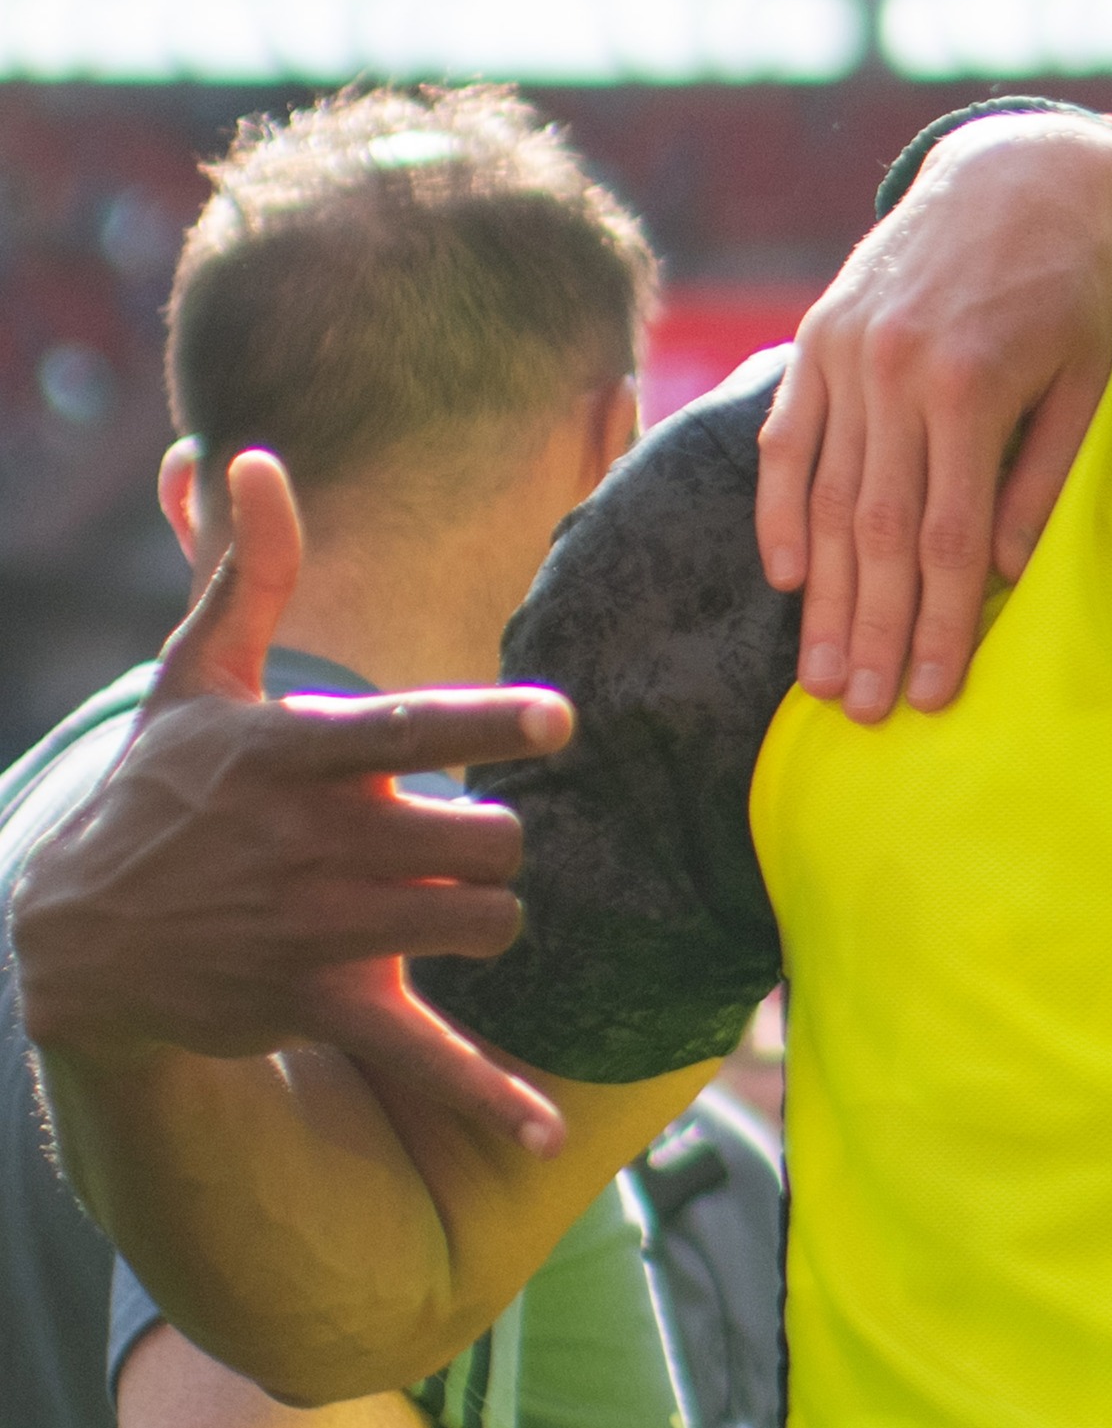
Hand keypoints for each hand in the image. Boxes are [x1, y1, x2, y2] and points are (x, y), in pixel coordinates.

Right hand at [9, 453, 574, 1153]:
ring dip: (499, 912)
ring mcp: (318, 932)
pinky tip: (540, 1130)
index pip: (411, 734)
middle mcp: (315, 847)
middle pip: (485, 842)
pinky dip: (483, 1098)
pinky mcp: (319, 1007)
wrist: (75, 940)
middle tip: (480, 837)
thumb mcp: (194, 674)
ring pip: (484, 922)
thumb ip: (252, 569)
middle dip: (507, 840)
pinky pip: (422, 1055)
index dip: (491, 725)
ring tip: (464, 899)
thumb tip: (250, 454)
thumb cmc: (159, 788)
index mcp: (296, 758)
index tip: (563, 719)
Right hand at [753, 110, 1111, 721]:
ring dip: (824, 596)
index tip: (934, 695)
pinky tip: (788, 576)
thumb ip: (1041, 474)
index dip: (941, 624)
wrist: (1018, 173)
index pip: (950, 538)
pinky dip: (781, 510)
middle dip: (872, 632)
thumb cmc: (1071, 285)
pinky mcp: (817, 336)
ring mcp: (845, 353)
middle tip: (862, 713)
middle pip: (879, 533)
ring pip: (828, 498)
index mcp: (969, 387)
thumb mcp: (1086, 376)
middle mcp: (894, 373)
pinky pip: (788, 439)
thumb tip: (1001, 573)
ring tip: (821, 675)